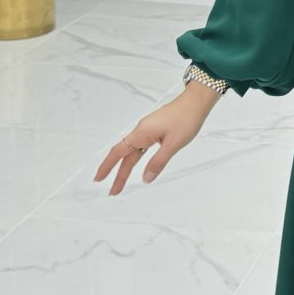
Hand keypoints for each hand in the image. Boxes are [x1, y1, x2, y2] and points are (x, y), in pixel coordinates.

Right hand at [93, 85, 215, 195]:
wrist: (195, 103)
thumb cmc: (185, 118)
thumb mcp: (173, 145)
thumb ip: (158, 162)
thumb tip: (146, 178)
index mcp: (141, 133)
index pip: (118, 152)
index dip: (107, 167)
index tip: (98, 178)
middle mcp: (140, 131)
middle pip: (125, 155)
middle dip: (118, 174)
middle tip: (113, 191)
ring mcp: (147, 130)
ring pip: (133, 151)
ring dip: (127, 167)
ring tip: (122, 182)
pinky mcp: (154, 129)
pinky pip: (141, 146)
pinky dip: (136, 157)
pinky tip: (138, 164)